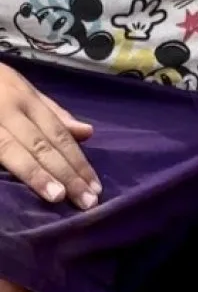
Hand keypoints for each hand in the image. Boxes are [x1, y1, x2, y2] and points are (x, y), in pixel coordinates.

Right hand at [0, 61, 101, 207]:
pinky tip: (12, 190)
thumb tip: (88, 133)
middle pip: (41, 145)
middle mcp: (6, 109)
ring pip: (11, 149)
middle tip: (86, 201)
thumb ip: (53, 114)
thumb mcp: (21, 90)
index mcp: (24, 99)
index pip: (58, 135)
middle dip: (65, 174)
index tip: (95, 187)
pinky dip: (1, 170)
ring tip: (57, 197)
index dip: (78, 162)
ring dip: (35, 174)